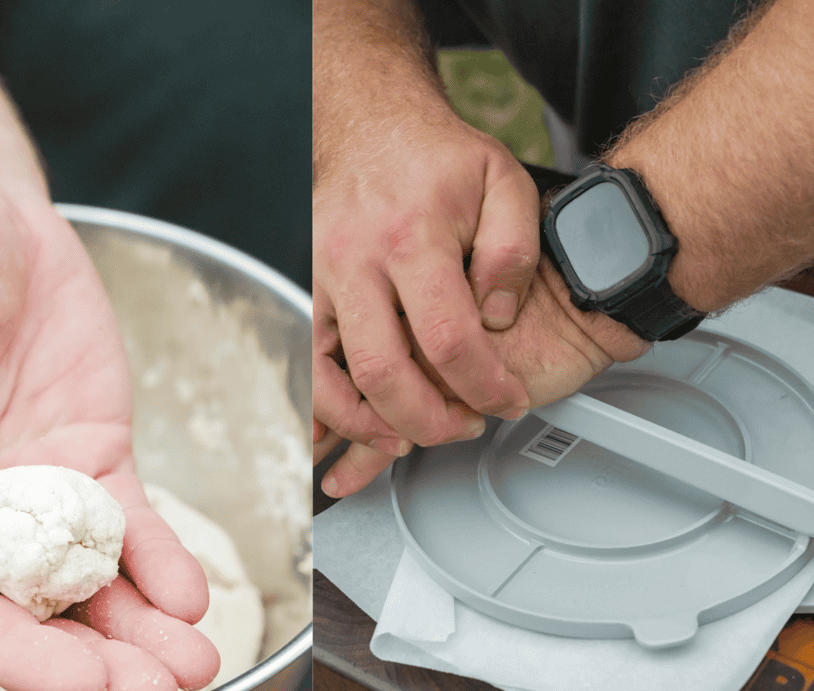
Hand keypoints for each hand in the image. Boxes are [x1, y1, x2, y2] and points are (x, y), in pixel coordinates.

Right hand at [0, 171, 218, 690]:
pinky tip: (192, 595)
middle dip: (97, 661)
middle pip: (35, 614)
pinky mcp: (95, 460)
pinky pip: (132, 527)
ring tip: (197, 666)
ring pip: (95, 584)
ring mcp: (41, 494)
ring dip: (145, 631)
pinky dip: (163, 564)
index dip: (17, 655)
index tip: (83, 686)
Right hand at [313, 103, 542, 495]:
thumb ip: (512, 250)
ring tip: (403, 440)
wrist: (371, 128)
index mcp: (410, 236)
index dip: (483, 384)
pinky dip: (317, 405)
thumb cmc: (436, 161)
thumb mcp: (503, 183)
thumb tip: (497, 319)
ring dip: (364, 424)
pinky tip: (337, 431)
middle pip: (381, 370)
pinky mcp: (302, 290)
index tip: (506, 401)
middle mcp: (355, 261)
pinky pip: (301, 362)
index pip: (448, 337)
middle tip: (461, 428)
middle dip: (426, 420)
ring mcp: (319, 278)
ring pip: (325, 375)